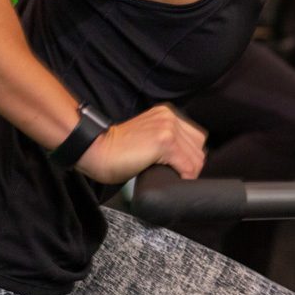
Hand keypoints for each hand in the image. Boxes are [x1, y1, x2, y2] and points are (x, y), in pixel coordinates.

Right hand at [76, 103, 206, 184]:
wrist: (95, 149)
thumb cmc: (115, 150)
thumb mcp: (146, 137)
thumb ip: (165, 140)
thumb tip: (182, 160)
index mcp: (167, 115)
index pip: (195, 138)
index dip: (189, 157)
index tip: (178, 168)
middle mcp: (171, 117)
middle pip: (199, 148)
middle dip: (190, 166)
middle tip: (174, 176)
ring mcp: (169, 128)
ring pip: (196, 158)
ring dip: (187, 173)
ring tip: (170, 177)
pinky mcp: (165, 141)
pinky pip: (187, 166)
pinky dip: (182, 177)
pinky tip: (168, 179)